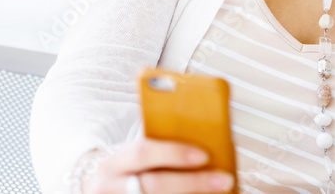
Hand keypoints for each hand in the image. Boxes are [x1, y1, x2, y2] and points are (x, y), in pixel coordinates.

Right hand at [79, 138, 234, 193]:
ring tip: (222, 193)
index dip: (173, 153)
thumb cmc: (125, 173)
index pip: (142, 153)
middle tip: (224, 179)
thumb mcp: (130, 159)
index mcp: (114, 163)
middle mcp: (110, 188)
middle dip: (193, 182)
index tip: (204, 154)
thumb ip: (156, 153)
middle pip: (154, 185)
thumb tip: (205, 146)